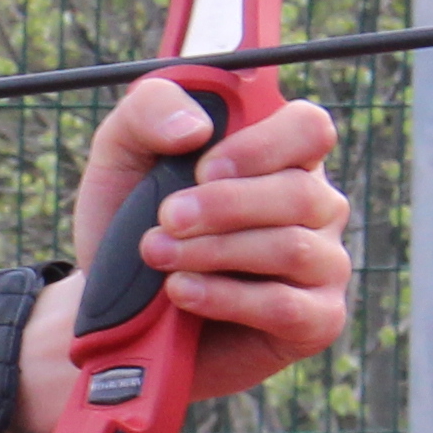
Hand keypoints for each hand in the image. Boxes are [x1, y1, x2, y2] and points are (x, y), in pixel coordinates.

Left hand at [50, 76, 351, 416]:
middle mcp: (315, 206)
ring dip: (214, 251)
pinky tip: (182, 292)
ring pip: (291, 248)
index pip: (309, 128)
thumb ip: (150, 109)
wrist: (110, 311)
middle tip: (166, 218)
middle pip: (301, 192)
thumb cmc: (127, 225)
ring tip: (158, 256)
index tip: (202, 167)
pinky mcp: (315, 322)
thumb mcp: (120, 153)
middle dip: (223, 206)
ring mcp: (322, 266)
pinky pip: (285, 306)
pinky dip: (225, 297)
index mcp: (282, 156)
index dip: (261, 145)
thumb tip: (197, 126)